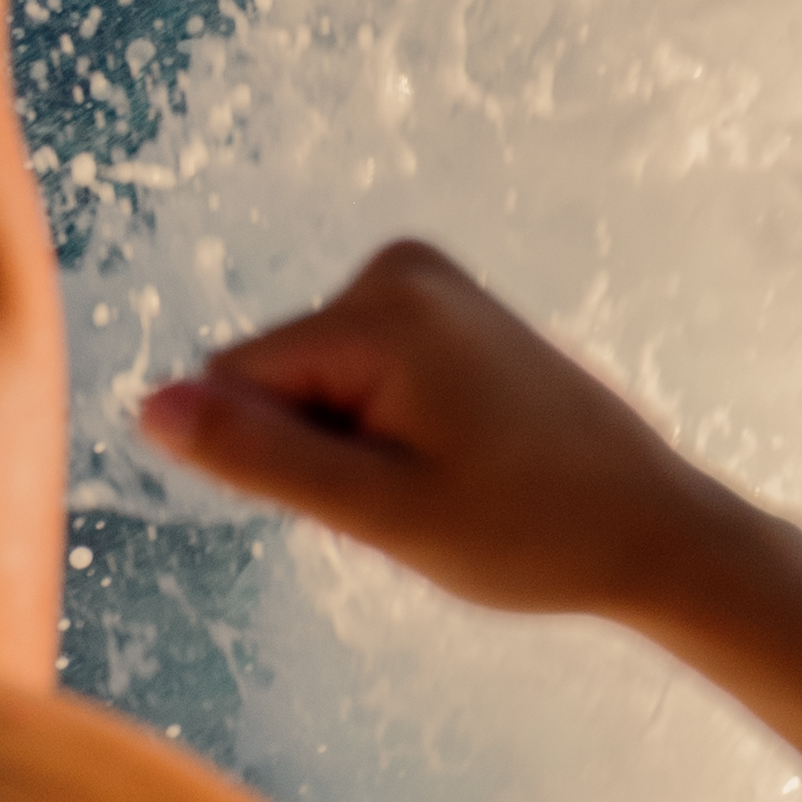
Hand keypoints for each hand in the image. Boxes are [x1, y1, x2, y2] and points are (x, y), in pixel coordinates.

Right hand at [137, 237, 739, 633]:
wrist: (649, 525)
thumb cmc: (527, 533)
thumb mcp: (381, 512)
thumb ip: (261, 457)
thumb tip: (152, 408)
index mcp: (382, 309)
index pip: (234, 385)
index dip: (286, 461)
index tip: (379, 489)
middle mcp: (399, 268)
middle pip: (275, 377)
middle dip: (324, 448)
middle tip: (422, 488)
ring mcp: (427, 279)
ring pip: (314, 382)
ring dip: (358, 442)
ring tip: (450, 471)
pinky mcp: (443, 302)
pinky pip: (358, 372)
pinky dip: (389, 423)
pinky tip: (462, 449)